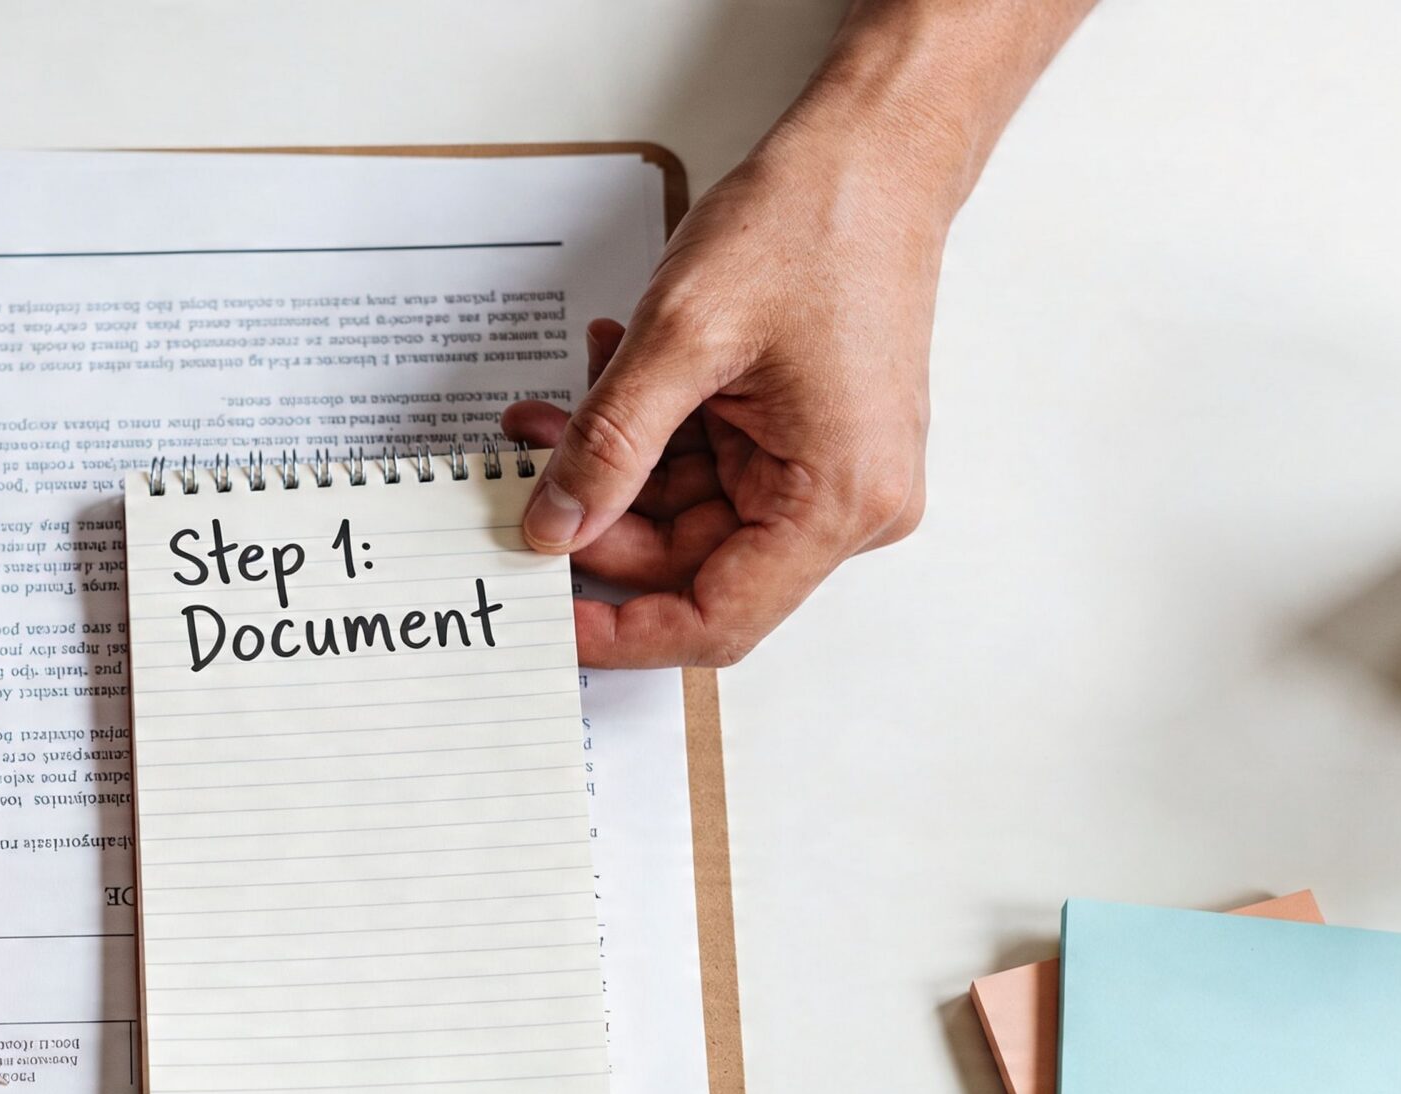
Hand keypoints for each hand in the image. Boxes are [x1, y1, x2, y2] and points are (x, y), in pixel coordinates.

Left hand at [505, 125, 944, 666]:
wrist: (875, 154)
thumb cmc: (816, 223)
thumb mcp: (683, 337)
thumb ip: (611, 445)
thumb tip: (554, 527)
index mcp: (840, 500)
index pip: (719, 618)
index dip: (624, 632)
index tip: (548, 622)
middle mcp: (847, 503)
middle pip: (692, 564)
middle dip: (597, 518)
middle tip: (525, 468)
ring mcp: (827, 472)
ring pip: (685, 514)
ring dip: (612, 465)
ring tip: (554, 409)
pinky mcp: (804, 441)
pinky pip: (705, 468)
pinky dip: (648, 434)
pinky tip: (609, 376)